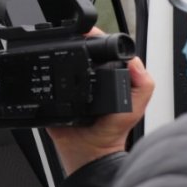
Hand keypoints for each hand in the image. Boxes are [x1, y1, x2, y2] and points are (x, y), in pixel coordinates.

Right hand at [47, 45, 153, 174]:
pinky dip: (43, 78)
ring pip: (60, 67)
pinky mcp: (54, 99)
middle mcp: (89, 82)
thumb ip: (143, 85)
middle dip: (75, 46)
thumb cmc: (112, 133)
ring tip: (57, 53)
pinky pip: (45, 86)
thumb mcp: (134, 108)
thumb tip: (134, 63)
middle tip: (71, 41)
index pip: (103, 54)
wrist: (89, 152)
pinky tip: (46, 71)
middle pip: (80, 56)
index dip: (97, 40)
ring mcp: (70, 90)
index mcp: (110, 80)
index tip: (89, 33)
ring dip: (57, 59)